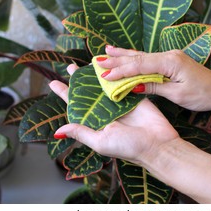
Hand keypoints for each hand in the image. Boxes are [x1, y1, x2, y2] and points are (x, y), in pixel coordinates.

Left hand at [49, 64, 178, 165]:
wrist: (157, 144)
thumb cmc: (128, 147)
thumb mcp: (100, 142)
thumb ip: (81, 133)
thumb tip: (58, 131)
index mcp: (96, 122)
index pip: (76, 106)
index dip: (65, 94)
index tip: (53, 83)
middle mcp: (106, 111)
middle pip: (89, 92)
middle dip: (79, 80)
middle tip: (71, 67)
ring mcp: (120, 102)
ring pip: (104, 85)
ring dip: (95, 74)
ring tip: (85, 63)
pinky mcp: (133, 95)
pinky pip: (122, 82)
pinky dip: (115, 73)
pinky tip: (107, 65)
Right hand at [96, 46, 210, 110]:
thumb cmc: (203, 94)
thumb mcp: (178, 94)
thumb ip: (155, 86)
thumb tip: (134, 85)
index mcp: (170, 61)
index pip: (140, 65)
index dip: (121, 71)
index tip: (104, 76)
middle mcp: (169, 55)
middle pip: (138, 58)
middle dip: (117, 61)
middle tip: (97, 62)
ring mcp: (170, 56)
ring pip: (141, 56)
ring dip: (123, 56)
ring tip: (105, 52)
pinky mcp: (170, 61)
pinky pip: (148, 59)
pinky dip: (135, 58)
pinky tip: (126, 54)